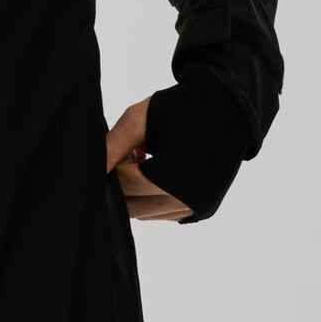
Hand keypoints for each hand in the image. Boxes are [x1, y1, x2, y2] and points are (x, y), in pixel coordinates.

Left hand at [105, 96, 192, 220]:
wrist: (227, 107)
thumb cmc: (181, 108)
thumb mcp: (140, 119)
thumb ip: (113, 145)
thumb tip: (93, 170)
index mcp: (171, 179)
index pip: (124, 184)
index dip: (114, 166)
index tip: (120, 149)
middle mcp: (185, 200)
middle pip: (133, 206)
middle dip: (124, 183)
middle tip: (131, 156)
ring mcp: (195, 208)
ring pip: (147, 213)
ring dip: (138, 192)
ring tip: (146, 161)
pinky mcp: (202, 210)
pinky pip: (165, 214)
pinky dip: (155, 198)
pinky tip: (159, 172)